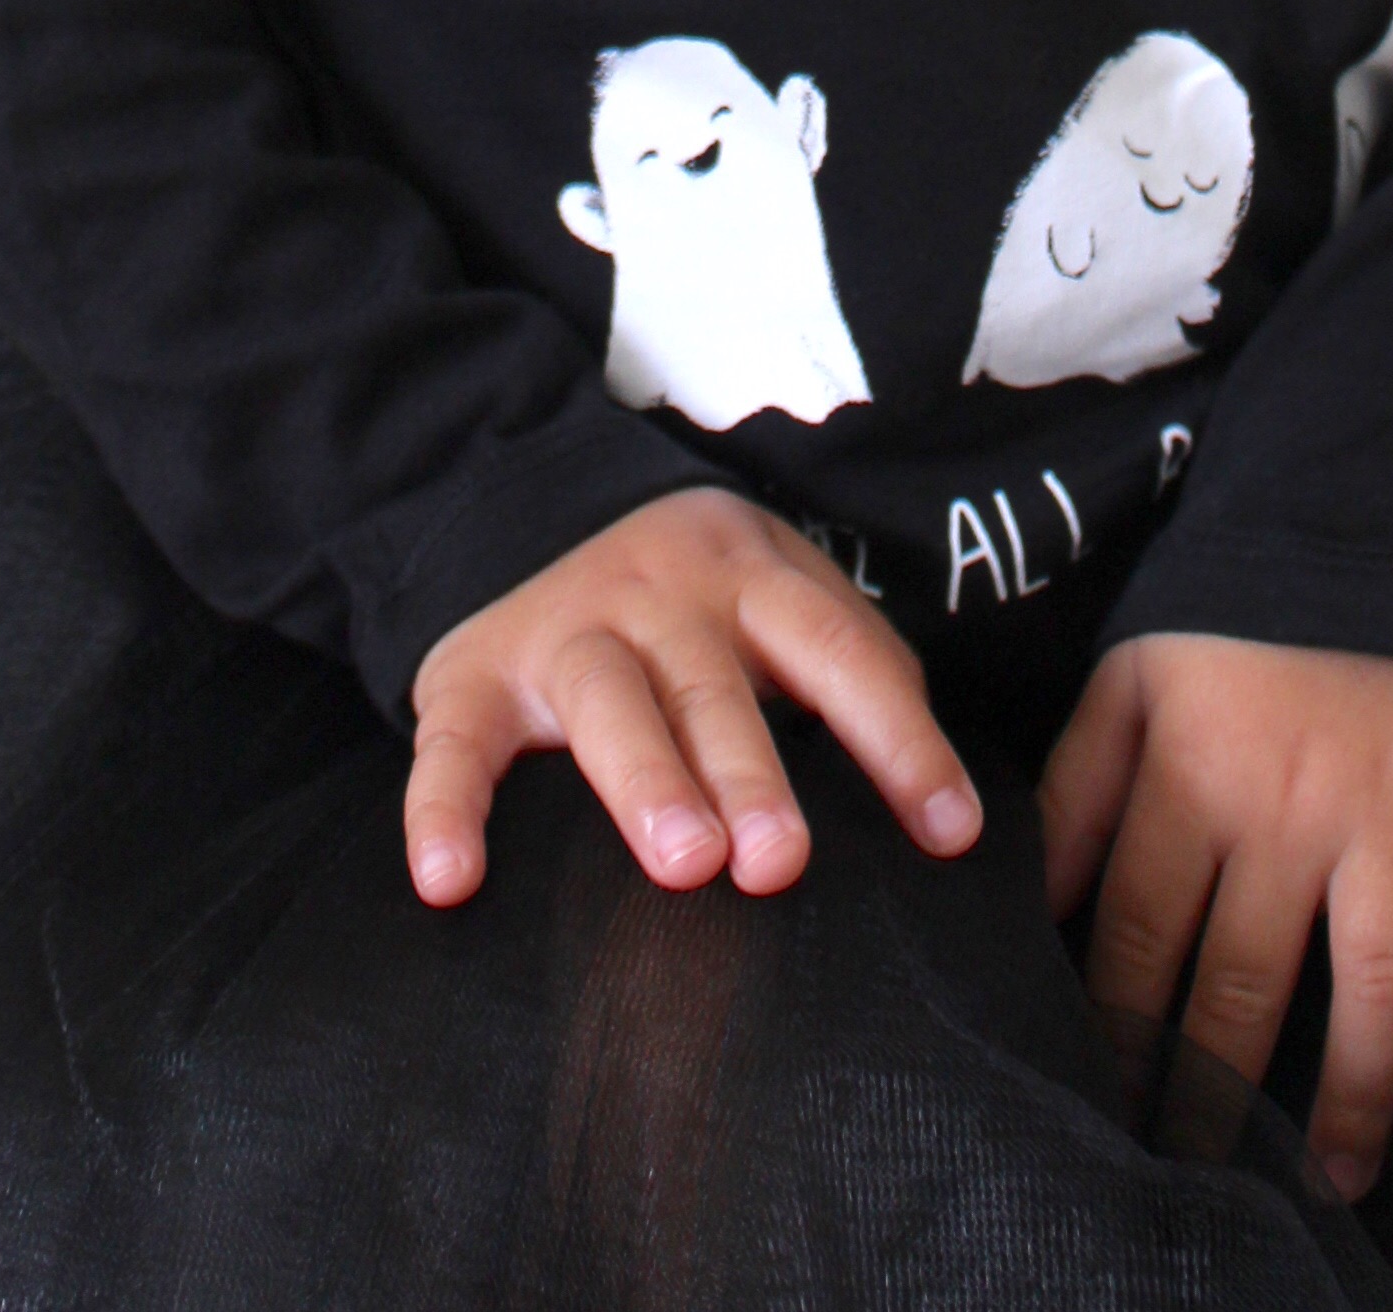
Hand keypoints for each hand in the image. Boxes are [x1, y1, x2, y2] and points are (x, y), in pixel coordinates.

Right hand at [406, 486, 981, 907]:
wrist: (531, 509)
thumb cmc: (698, 603)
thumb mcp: (782, 601)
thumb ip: (859, 675)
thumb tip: (948, 814)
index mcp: (750, 576)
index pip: (837, 651)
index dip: (897, 740)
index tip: (948, 833)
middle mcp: (658, 597)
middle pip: (714, 685)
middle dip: (751, 772)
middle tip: (783, 863)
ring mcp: (561, 631)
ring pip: (607, 702)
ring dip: (645, 781)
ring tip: (685, 865)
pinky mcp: (470, 679)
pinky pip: (452, 745)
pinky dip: (444, 811)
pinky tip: (450, 882)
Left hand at [1040, 631, 1392, 1201]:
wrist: (1343, 552)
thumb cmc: (1223, 658)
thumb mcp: (1122, 698)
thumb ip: (1070, 802)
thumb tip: (1028, 913)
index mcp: (1187, 771)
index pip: (1142, 935)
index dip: (1121, 1032)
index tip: (1109, 1115)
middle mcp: (1286, 796)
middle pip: (1249, 979)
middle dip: (1220, 1093)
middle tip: (1206, 1177)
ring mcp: (1386, 794)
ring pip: (1375, 968)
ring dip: (1358, 1085)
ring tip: (1338, 1180)